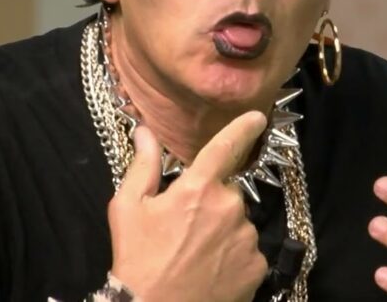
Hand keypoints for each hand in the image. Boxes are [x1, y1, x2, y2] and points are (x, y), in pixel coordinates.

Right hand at [108, 111, 268, 301]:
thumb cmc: (138, 259)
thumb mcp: (129, 209)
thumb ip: (143, 165)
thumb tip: (145, 131)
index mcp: (198, 189)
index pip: (226, 146)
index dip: (244, 127)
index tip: (258, 117)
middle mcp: (229, 207)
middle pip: (227, 193)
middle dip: (211, 204)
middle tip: (186, 229)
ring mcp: (246, 238)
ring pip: (239, 223)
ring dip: (223, 231)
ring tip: (197, 254)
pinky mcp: (257, 266)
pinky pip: (248, 251)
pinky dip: (234, 256)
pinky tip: (212, 270)